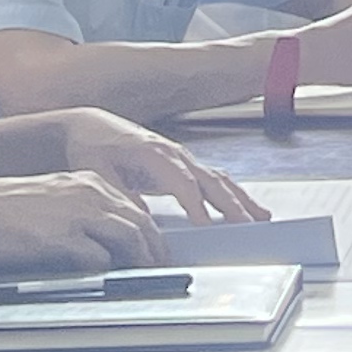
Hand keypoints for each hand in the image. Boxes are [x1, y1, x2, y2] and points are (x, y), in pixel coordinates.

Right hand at [0, 171, 162, 275]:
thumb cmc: (7, 209)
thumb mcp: (55, 197)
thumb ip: (83, 211)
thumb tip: (106, 240)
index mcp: (90, 181)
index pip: (135, 209)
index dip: (151, 234)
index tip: (156, 251)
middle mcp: (90, 194)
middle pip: (141, 224)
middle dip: (156, 250)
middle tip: (162, 270)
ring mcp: (78, 214)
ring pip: (128, 238)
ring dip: (141, 261)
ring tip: (146, 279)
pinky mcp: (63, 237)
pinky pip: (99, 257)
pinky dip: (109, 270)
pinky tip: (112, 280)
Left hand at [52, 112, 263, 223]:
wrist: (91, 125)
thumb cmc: (92, 147)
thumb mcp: (95, 170)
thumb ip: (118, 192)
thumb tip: (139, 216)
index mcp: (154, 154)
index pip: (182, 183)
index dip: (196, 205)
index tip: (207, 226)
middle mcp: (175, 153)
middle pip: (211, 181)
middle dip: (232, 204)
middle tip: (249, 226)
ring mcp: (182, 157)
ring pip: (219, 179)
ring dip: (240, 199)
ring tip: (261, 218)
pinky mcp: (183, 163)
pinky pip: (214, 179)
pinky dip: (233, 193)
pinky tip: (246, 208)